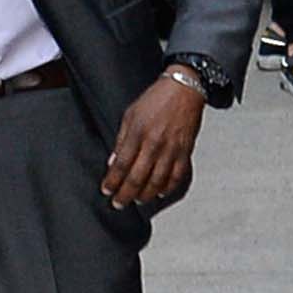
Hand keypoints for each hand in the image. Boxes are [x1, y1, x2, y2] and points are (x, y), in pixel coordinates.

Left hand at [103, 75, 205, 207]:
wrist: (184, 89)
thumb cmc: (157, 98)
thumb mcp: (130, 114)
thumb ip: (122, 140)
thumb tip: (113, 161)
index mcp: (138, 133)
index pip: (121, 165)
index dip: (112, 181)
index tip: (107, 191)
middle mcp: (154, 144)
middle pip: (137, 177)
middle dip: (126, 194)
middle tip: (119, 203)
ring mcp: (172, 149)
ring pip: (157, 181)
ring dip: (145, 195)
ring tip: (137, 201)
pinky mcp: (185, 151)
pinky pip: (177, 175)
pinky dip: (168, 187)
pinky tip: (160, 192)